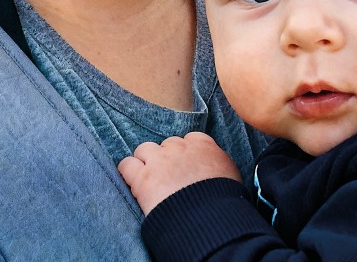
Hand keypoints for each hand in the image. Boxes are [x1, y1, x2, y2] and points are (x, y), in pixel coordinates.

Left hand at [118, 132, 241, 214]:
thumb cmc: (225, 201)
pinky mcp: (143, 178)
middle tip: (170, 177)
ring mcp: (159, 160)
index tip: (185, 165)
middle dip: (167, 158)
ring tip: (150, 179)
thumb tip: (214, 166)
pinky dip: (128, 172)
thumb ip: (218, 162)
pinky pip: (126, 165)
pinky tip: (132, 181)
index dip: (185, 153)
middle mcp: (179, 148)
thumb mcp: (230, 174)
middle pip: (166, 145)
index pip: (189, 139)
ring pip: (144, 150)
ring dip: (146, 162)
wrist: (210, 218)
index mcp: (202, 145)